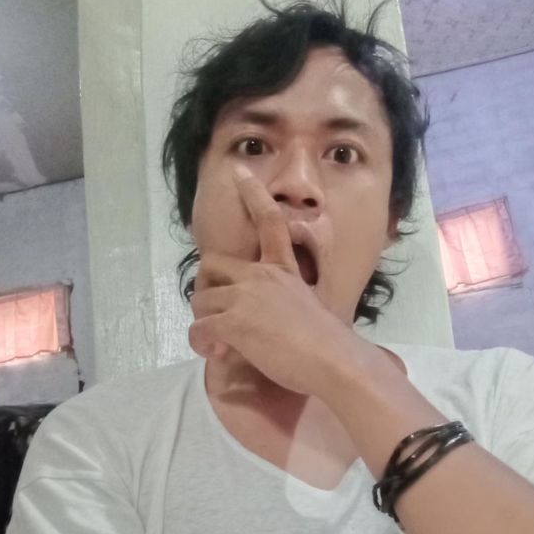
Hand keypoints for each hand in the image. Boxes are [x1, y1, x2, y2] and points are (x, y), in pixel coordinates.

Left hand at [188, 167, 355, 396]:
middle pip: (211, 264)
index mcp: (283, 270)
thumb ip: (287, 304)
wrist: (334, 361)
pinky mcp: (234, 322)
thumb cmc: (329, 342)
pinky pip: (199, 329)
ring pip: (200, 301)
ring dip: (203, 322)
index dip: (253, 194)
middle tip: (212, 309)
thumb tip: (274, 322)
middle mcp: (261, 276)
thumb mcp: (310, 308)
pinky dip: (202, 343)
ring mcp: (245, 296)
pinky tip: (218, 352)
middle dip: (204, 286)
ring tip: (219, 343)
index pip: (269, 223)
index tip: (239, 172)